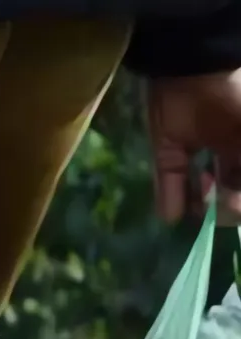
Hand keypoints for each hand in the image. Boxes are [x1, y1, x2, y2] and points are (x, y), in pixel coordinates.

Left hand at [148, 72, 240, 223]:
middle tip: (220, 204)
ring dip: (201, 202)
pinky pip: (170, 176)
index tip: (234, 202)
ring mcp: (200, 144)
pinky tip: (171, 215)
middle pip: (231, 187)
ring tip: (202, 197)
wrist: (198, 59)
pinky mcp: (169, 143)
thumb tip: (236, 203)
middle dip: (226, 203)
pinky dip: (169, 199)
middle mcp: (231, 145)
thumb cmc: (237, 92)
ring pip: (201, 187)